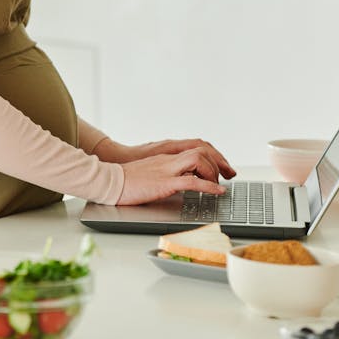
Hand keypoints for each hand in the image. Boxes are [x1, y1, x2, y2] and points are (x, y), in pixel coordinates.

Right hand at [95, 136, 235, 180]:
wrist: (109, 181)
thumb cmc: (126, 180)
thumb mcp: (150, 172)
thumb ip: (165, 172)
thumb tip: (179, 180)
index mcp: (166, 156)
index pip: (195, 146)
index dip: (213, 154)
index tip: (223, 167)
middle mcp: (168, 158)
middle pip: (201, 149)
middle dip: (219, 160)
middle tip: (229, 174)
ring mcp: (167, 169)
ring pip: (199, 159)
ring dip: (213, 171)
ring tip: (218, 183)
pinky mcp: (164, 182)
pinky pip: (191, 182)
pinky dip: (208, 186)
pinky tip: (217, 192)